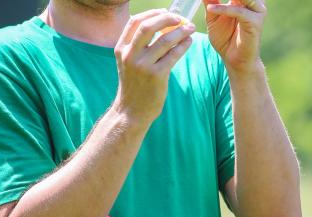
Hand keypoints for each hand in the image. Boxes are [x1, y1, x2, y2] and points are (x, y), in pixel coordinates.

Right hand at [113, 9, 195, 125]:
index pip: (135, 22)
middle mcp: (130, 55)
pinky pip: (173, 55)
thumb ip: (137, 45)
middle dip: (167, 18)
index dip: (152, 13)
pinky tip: (189, 42)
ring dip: (180, 31)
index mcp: (121, 49)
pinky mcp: (156, 76)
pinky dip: (183, 45)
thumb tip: (160, 25)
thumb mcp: (127, 63)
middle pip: (148, 26)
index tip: (165, 12)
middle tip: (180, 18)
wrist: (131, 111)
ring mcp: (143, 66)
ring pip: (164, 40)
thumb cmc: (134, 85)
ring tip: (190, 29)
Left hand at [203, 0, 266, 74]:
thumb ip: (211, 2)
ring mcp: (256, 10)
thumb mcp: (213, 18)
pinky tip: (211, 9)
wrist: (234, 60)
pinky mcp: (255, 22)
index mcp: (243, 0)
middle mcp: (253, 2)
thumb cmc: (225, 39)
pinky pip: (239, 11)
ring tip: (210, 1)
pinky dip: (224, 9)